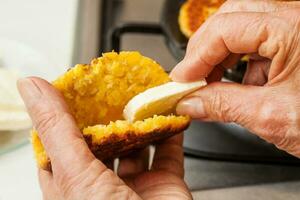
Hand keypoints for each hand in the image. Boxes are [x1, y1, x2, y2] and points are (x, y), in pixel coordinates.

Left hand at [17, 77, 191, 199]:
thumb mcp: (74, 175)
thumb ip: (56, 129)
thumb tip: (32, 88)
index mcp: (71, 186)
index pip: (60, 142)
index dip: (65, 114)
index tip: (72, 88)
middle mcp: (102, 185)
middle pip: (102, 139)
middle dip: (107, 113)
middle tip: (109, 87)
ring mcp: (135, 185)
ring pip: (136, 143)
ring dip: (141, 121)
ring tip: (141, 97)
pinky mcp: (165, 185)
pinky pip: (169, 152)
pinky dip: (171, 132)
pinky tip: (170, 115)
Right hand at [171, 0, 299, 156]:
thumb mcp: (271, 116)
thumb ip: (223, 106)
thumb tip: (190, 102)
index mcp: (294, 29)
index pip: (225, 28)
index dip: (196, 55)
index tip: (182, 80)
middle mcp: (296, 19)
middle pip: (231, 18)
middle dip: (205, 49)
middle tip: (193, 76)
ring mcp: (296, 28)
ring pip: (241, 27)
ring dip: (220, 55)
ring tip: (212, 83)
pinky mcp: (295, 42)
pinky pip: (256, 41)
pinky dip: (239, 62)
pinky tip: (238, 84)